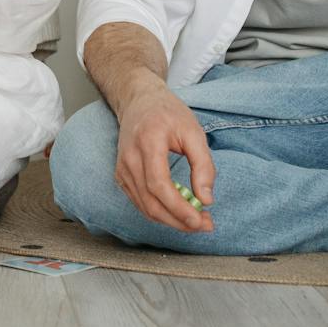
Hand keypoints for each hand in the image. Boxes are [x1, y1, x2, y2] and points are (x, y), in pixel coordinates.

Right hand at [114, 84, 215, 233]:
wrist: (139, 101)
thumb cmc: (168, 113)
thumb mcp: (194, 131)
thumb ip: (203, 165)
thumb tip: (206, 199)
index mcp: (148, 141)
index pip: (159, 185)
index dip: (179, 208)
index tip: (200, 219)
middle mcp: (129, 158)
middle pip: (150, 202)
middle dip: (178, 220)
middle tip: (204, 225)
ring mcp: (122, 169)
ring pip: (145, 207)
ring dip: (172, 221)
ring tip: (196, 221)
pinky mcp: (121, 176)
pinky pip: (140, 202)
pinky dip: (160, 213)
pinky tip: (179, 212)